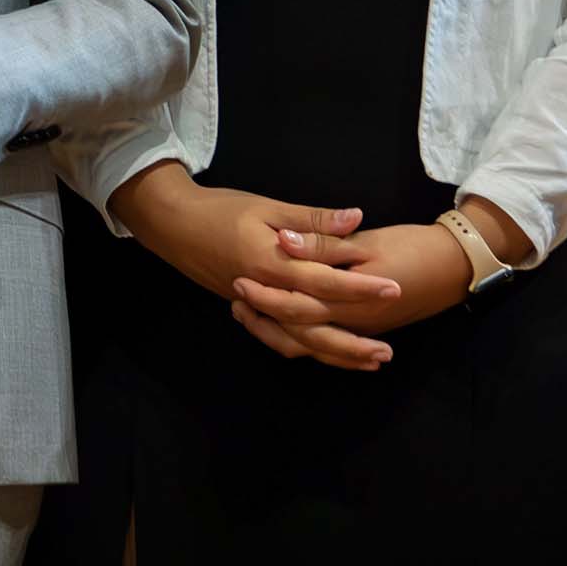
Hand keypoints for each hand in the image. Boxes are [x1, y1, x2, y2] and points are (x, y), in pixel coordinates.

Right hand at [110, 163, 401, 368]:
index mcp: (272, 264)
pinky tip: (329, 352)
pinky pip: (282, 339)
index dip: (361, 287)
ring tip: (370, 360)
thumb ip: (311, 220)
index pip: (325, 281)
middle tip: (390, 348)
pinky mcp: (250, 310)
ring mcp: (256, 307)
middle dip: (354, 337)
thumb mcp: (267, 207)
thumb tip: (356, 219)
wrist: (173, 224)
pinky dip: (309, 349)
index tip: (394, 289)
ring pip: (300, 341)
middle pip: (315, 325)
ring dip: (336, 353)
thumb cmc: (220, 209)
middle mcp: (266, 293)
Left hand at [230, 220, 472, 369]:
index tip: (237, 282)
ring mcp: (360, 329)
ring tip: (249, 314)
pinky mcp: (365, 327)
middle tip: (235, 303)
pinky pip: (327, 344)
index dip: (266, 297)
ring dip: (279, 333)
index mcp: (350, 301)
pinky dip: (302, 339)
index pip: (298, 306)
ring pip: (312, 345)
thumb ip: (325, 243)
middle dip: (265, 321)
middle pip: (300, 333)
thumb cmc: (411, 248)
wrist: (454, 265)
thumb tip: (285, 241)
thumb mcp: (367, 242)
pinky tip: (284, 325)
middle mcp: (353, 323)